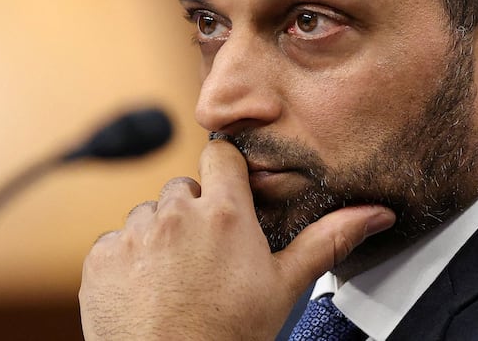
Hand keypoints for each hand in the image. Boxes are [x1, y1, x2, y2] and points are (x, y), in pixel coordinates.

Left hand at [79, 140, 394, 339]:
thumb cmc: (231, 336)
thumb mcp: (285, 287)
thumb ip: (327, 240)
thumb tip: (376, 212)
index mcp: (225, 214)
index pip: (221, 154)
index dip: (226, 174)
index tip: (229, 195)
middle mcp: (177, 213)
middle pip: (184, 189)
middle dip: (194, 214)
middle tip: (206, 257)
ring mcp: (135, 233)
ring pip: (149, 216)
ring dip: (160, 237)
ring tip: (176, 280)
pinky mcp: (101, 256)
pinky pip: (116, 242)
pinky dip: (128, 261)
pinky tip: (147, 291)